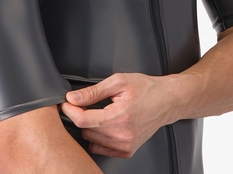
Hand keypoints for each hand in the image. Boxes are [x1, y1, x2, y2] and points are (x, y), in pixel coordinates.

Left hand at [61, 73, 177, 157]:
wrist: (166, 100)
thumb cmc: (145, 88)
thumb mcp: (118, 82)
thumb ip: (93, 92)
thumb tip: (73, 97)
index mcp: (119, 116)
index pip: (83, 119)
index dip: (70, 110)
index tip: (66, 102)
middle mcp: (123, 135)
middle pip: (86, 129)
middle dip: (81, 114)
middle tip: (86, 102)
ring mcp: (126, 145)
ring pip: (91, 139)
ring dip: (90, 125)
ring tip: (100, 111)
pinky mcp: (127, 150)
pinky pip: (101, 148)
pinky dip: (98, 137)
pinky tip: (105, 124)